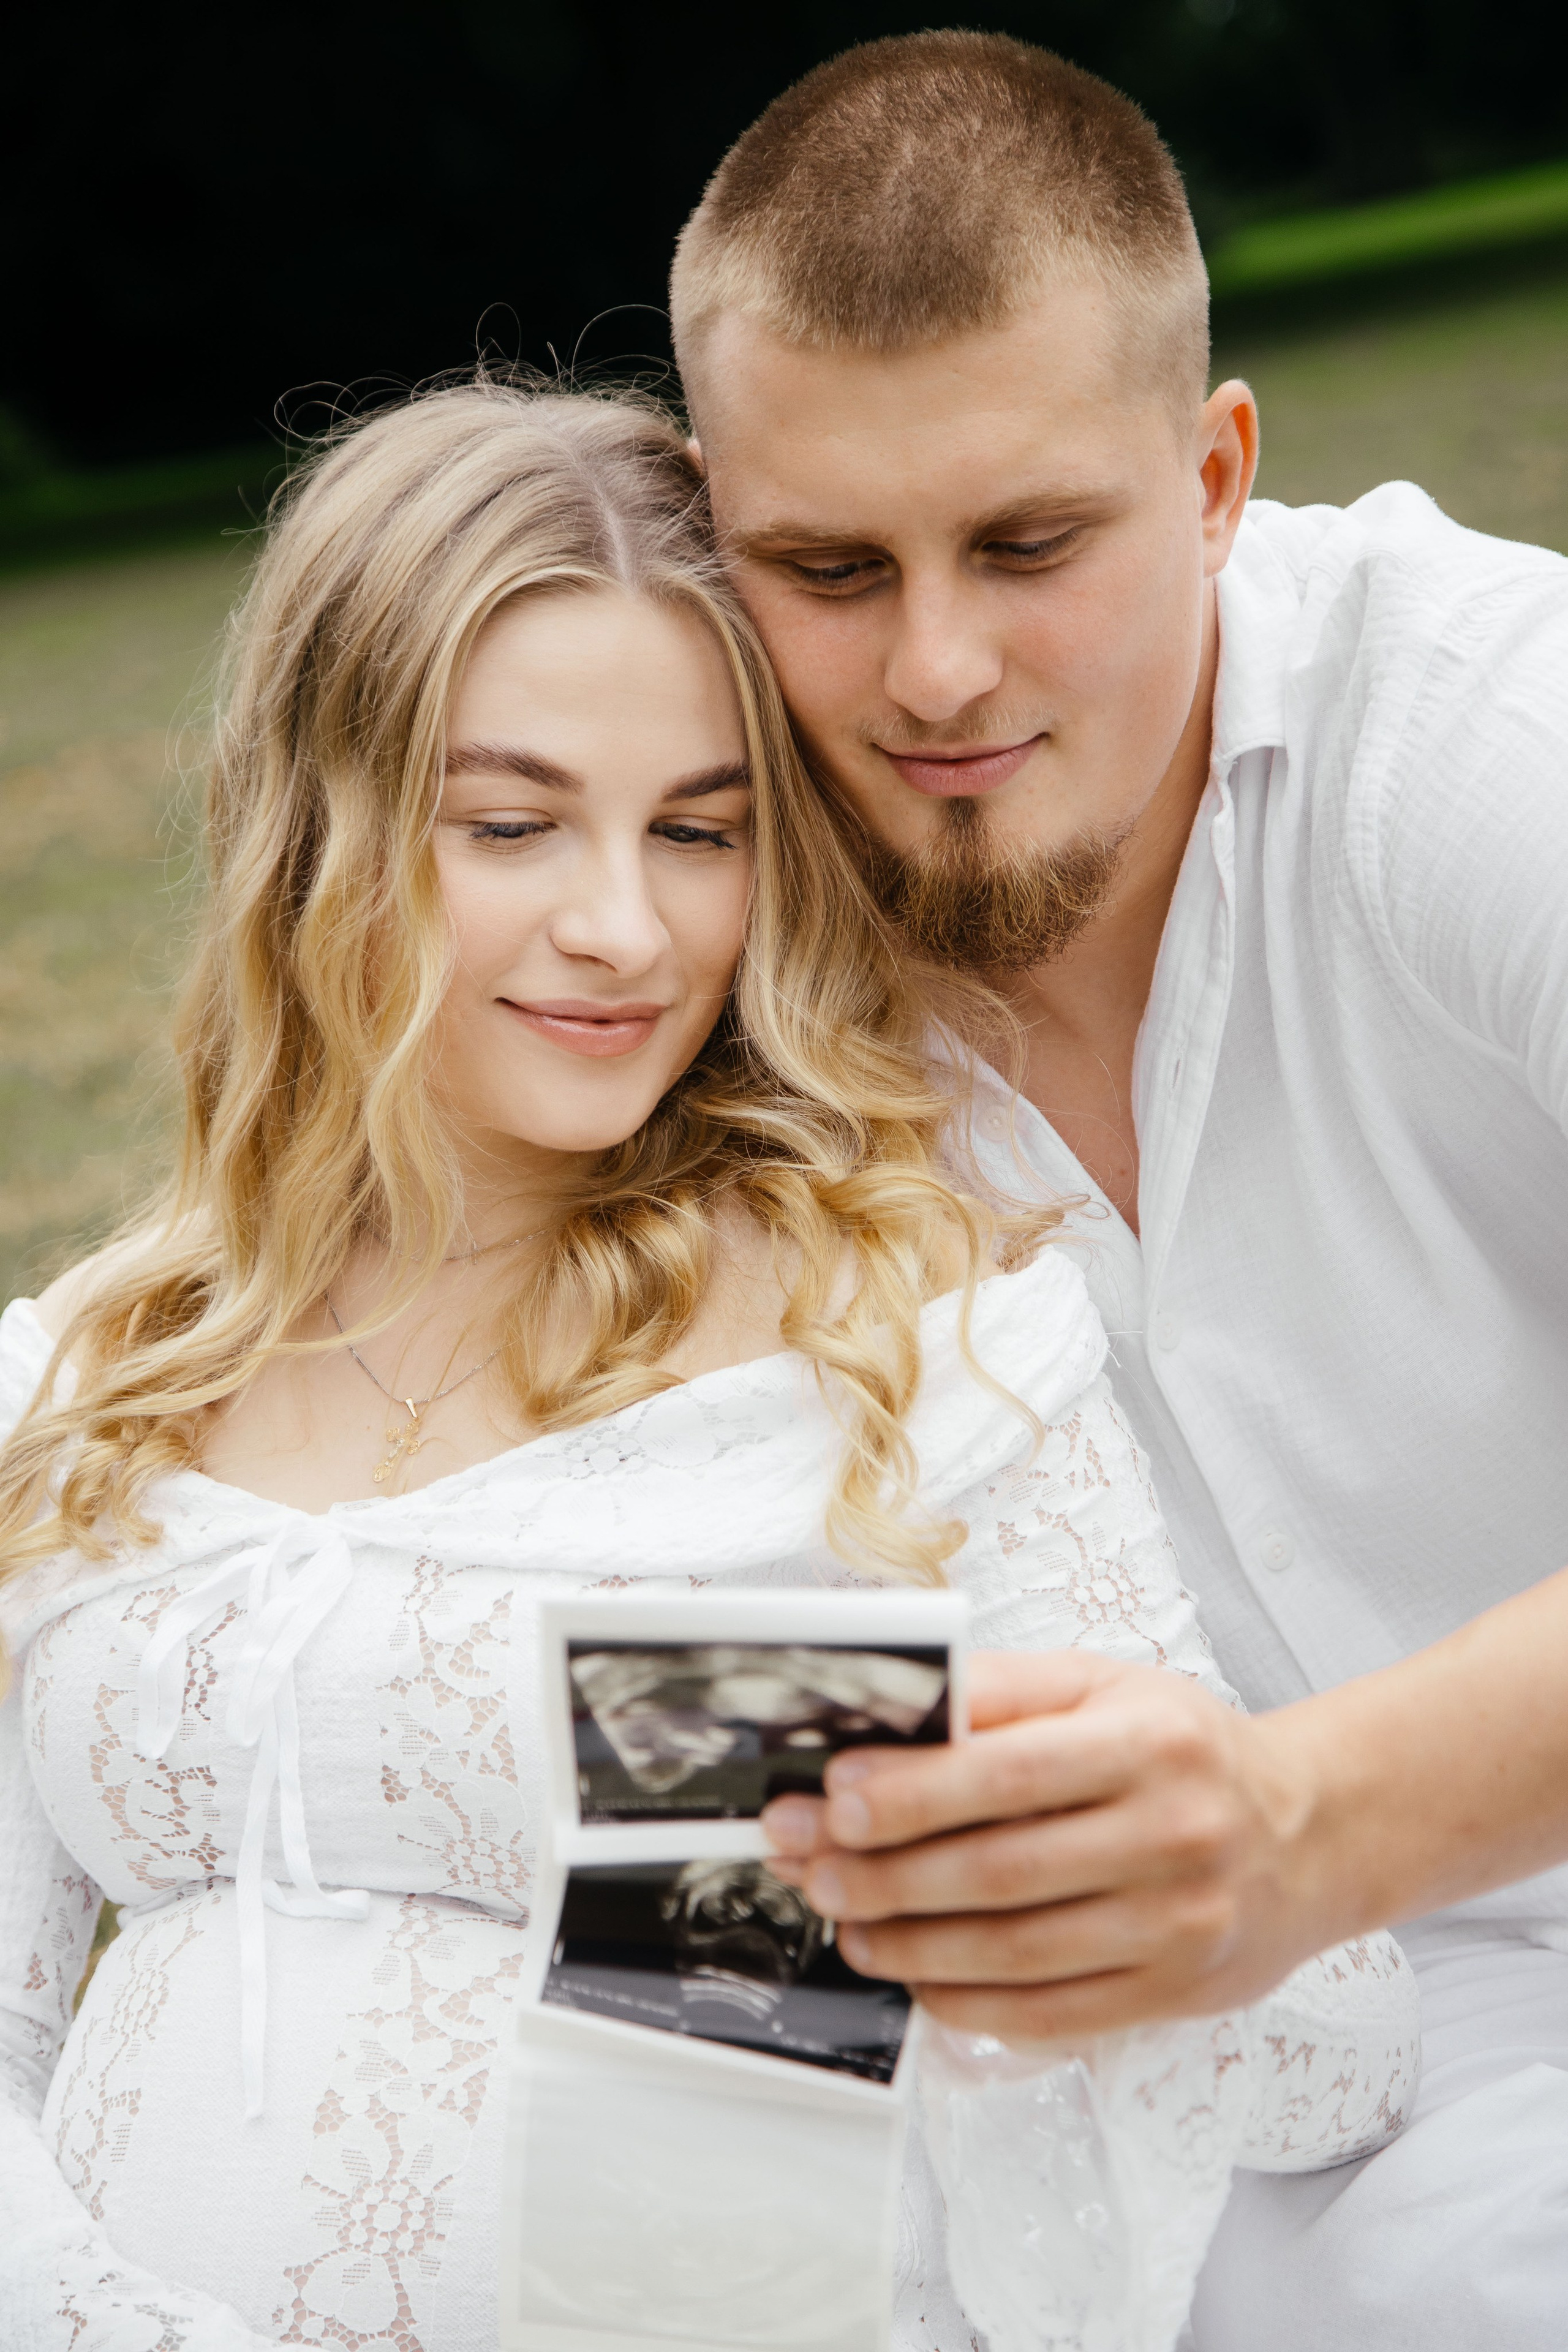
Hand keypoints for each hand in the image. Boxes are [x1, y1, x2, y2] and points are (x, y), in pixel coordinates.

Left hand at [763, 1648, 1326, 2038]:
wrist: (1307, 1834)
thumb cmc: (1183, 1750)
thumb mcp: (1103, 1686)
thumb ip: (1001, 1691)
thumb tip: (896, 1713)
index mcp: (1149, 1742)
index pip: (1007, 1774)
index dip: (910, 1793)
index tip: (834, 1798)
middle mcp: (1171, 1835)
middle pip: (998, 1870)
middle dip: (883, 1873)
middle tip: (811, 1867)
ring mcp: (1177, 1924)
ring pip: (1014, 1951)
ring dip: (910, 1943)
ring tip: (847, 1923)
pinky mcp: (1172, 1992)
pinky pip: (1048, 2012)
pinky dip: (967, 2002)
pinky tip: (916, 1975)